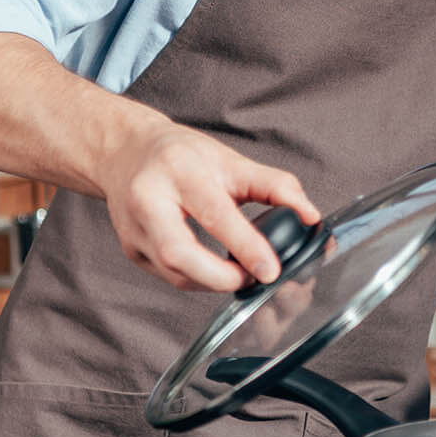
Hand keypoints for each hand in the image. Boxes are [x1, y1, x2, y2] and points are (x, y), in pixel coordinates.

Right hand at [95, 118, 320, 292]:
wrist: (126, 153)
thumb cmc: (180, 155)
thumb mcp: (229, 159)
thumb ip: (274, 185)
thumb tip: (309, 216)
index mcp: (177, 170)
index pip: (213, 212)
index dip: (244, 245)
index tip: (271, 269)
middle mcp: (147, 201)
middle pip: (178, 253)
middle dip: (221, 277)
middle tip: (254, 277)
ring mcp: (133, 230)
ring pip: (174, 274)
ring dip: (213, 283)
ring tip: (240, 273)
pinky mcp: (132, 252)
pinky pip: (170, 278)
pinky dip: (199, 281)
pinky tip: (216, 271)